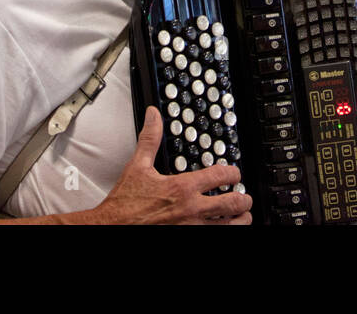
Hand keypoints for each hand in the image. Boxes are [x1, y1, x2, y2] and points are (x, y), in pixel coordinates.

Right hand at [90, 108, 251, 224]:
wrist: (112, 227)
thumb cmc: (125, 204)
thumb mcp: (137, 166)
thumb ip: (150, 139)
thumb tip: (153, 116)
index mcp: (183, 188)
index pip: (220, 176)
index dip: (232, 173)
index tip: (234, 174)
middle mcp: (191, 210)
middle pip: (232, 204)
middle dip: (242, 199)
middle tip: (244, 197)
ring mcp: (191, 229)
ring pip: (229, 227)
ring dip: (240, 221)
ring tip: (243, 217)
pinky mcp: (187, 240)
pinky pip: (215, 238)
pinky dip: (224, 233)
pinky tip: (224, 229)